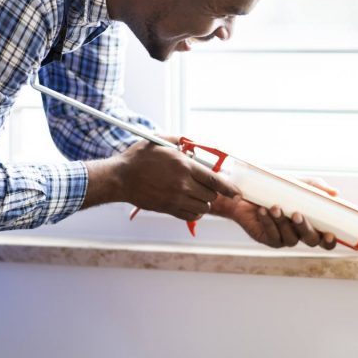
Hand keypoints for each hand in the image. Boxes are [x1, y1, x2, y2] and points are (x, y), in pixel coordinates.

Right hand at [85, 138, 239, 221]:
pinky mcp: (168, 209)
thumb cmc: (139, 158)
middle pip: (211, 195)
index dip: (230, 188)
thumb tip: (191, 144)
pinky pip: (191, 216)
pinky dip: (195, 212)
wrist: (120, 178)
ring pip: (203, 207)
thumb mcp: (159, 142)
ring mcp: (176, 198)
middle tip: (204, 186)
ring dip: (204, 202)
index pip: (215, 180)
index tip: (237, 193)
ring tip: (196, 195)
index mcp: (184, 166)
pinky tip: (191, 205)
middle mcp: (183, 184)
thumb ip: (179, 142)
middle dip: (212, 191)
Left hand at [212, 177, 338, 249]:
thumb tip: (335, 193)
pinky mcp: (267, 238)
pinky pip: (271, 235)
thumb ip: (316, 187)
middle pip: (310, 240)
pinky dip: (267, 222)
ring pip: (290, 239)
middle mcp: (299, 234)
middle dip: (304, 228)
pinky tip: (262, 210)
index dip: (329, 241)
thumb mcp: (298, 184)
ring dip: (282, 223)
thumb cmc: (278, 189)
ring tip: (275, 207)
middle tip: (296, 214)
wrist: (249, 191)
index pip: (324, 239)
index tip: (329, 234)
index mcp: (311, 223)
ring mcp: (283, 238)